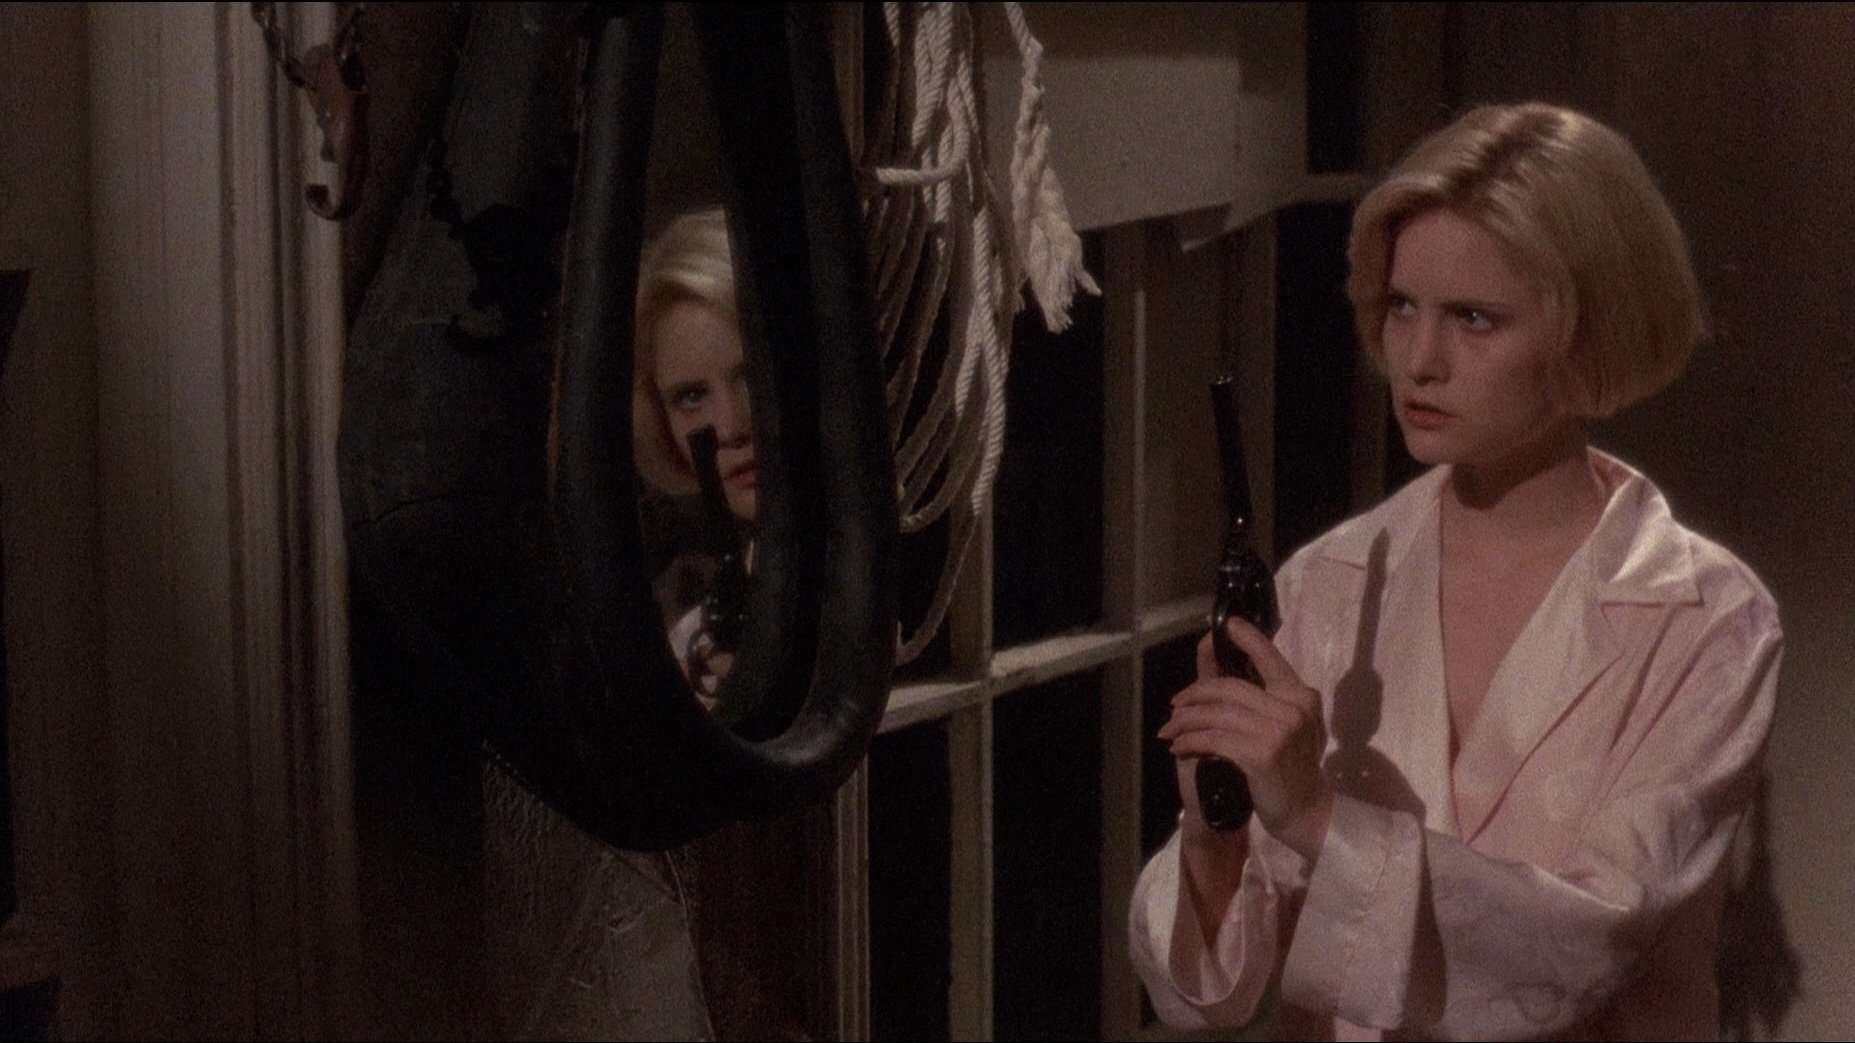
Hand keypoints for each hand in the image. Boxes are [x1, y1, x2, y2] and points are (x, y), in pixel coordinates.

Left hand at [1161, 616, 1332, 860]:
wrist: (1306, 812)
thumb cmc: (1291, 768)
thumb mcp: (1285, 726)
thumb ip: (1260, 697)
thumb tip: (1222, 664)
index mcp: (1300, 696)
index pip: (1270, 659)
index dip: (1247, 638)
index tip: (1226, 625)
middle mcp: (1292, 708)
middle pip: (1229, 688)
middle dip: (1195, 694)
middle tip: (1175, 705)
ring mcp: (1278, 731)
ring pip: (1216, 713)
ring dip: (1186, 721)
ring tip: (1170, 731)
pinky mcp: (1261, 754)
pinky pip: (1214, 739)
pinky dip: (1191, 742)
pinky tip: (1180, 748)